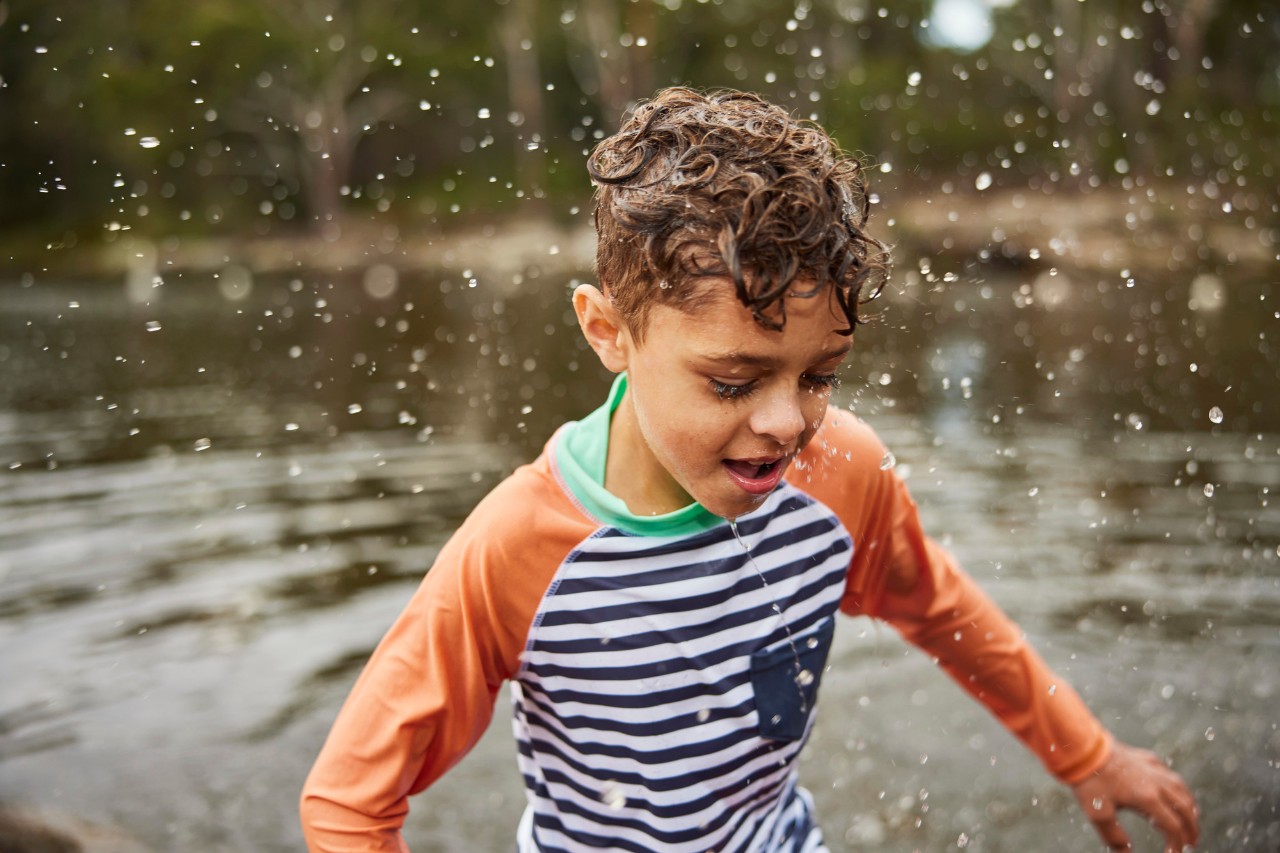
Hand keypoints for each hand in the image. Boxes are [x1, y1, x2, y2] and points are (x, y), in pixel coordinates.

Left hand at [1071, 741, 1198, 850]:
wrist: (1081, 746)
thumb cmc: (1090, 781)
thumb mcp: (1099, 814)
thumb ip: (1115, 837)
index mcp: (1148, 798)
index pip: (1172, 827)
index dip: (1176, 844)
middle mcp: (1157, 782)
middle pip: (1185, 809)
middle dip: (1191, 828)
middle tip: (1190, 843)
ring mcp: (1153, 767)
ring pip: (1181, 789)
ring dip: (1189, 807)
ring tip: (1190, 819)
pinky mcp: (1146, 757)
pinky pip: (1169, 773)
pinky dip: (1177, 787)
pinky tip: (1173, 789)